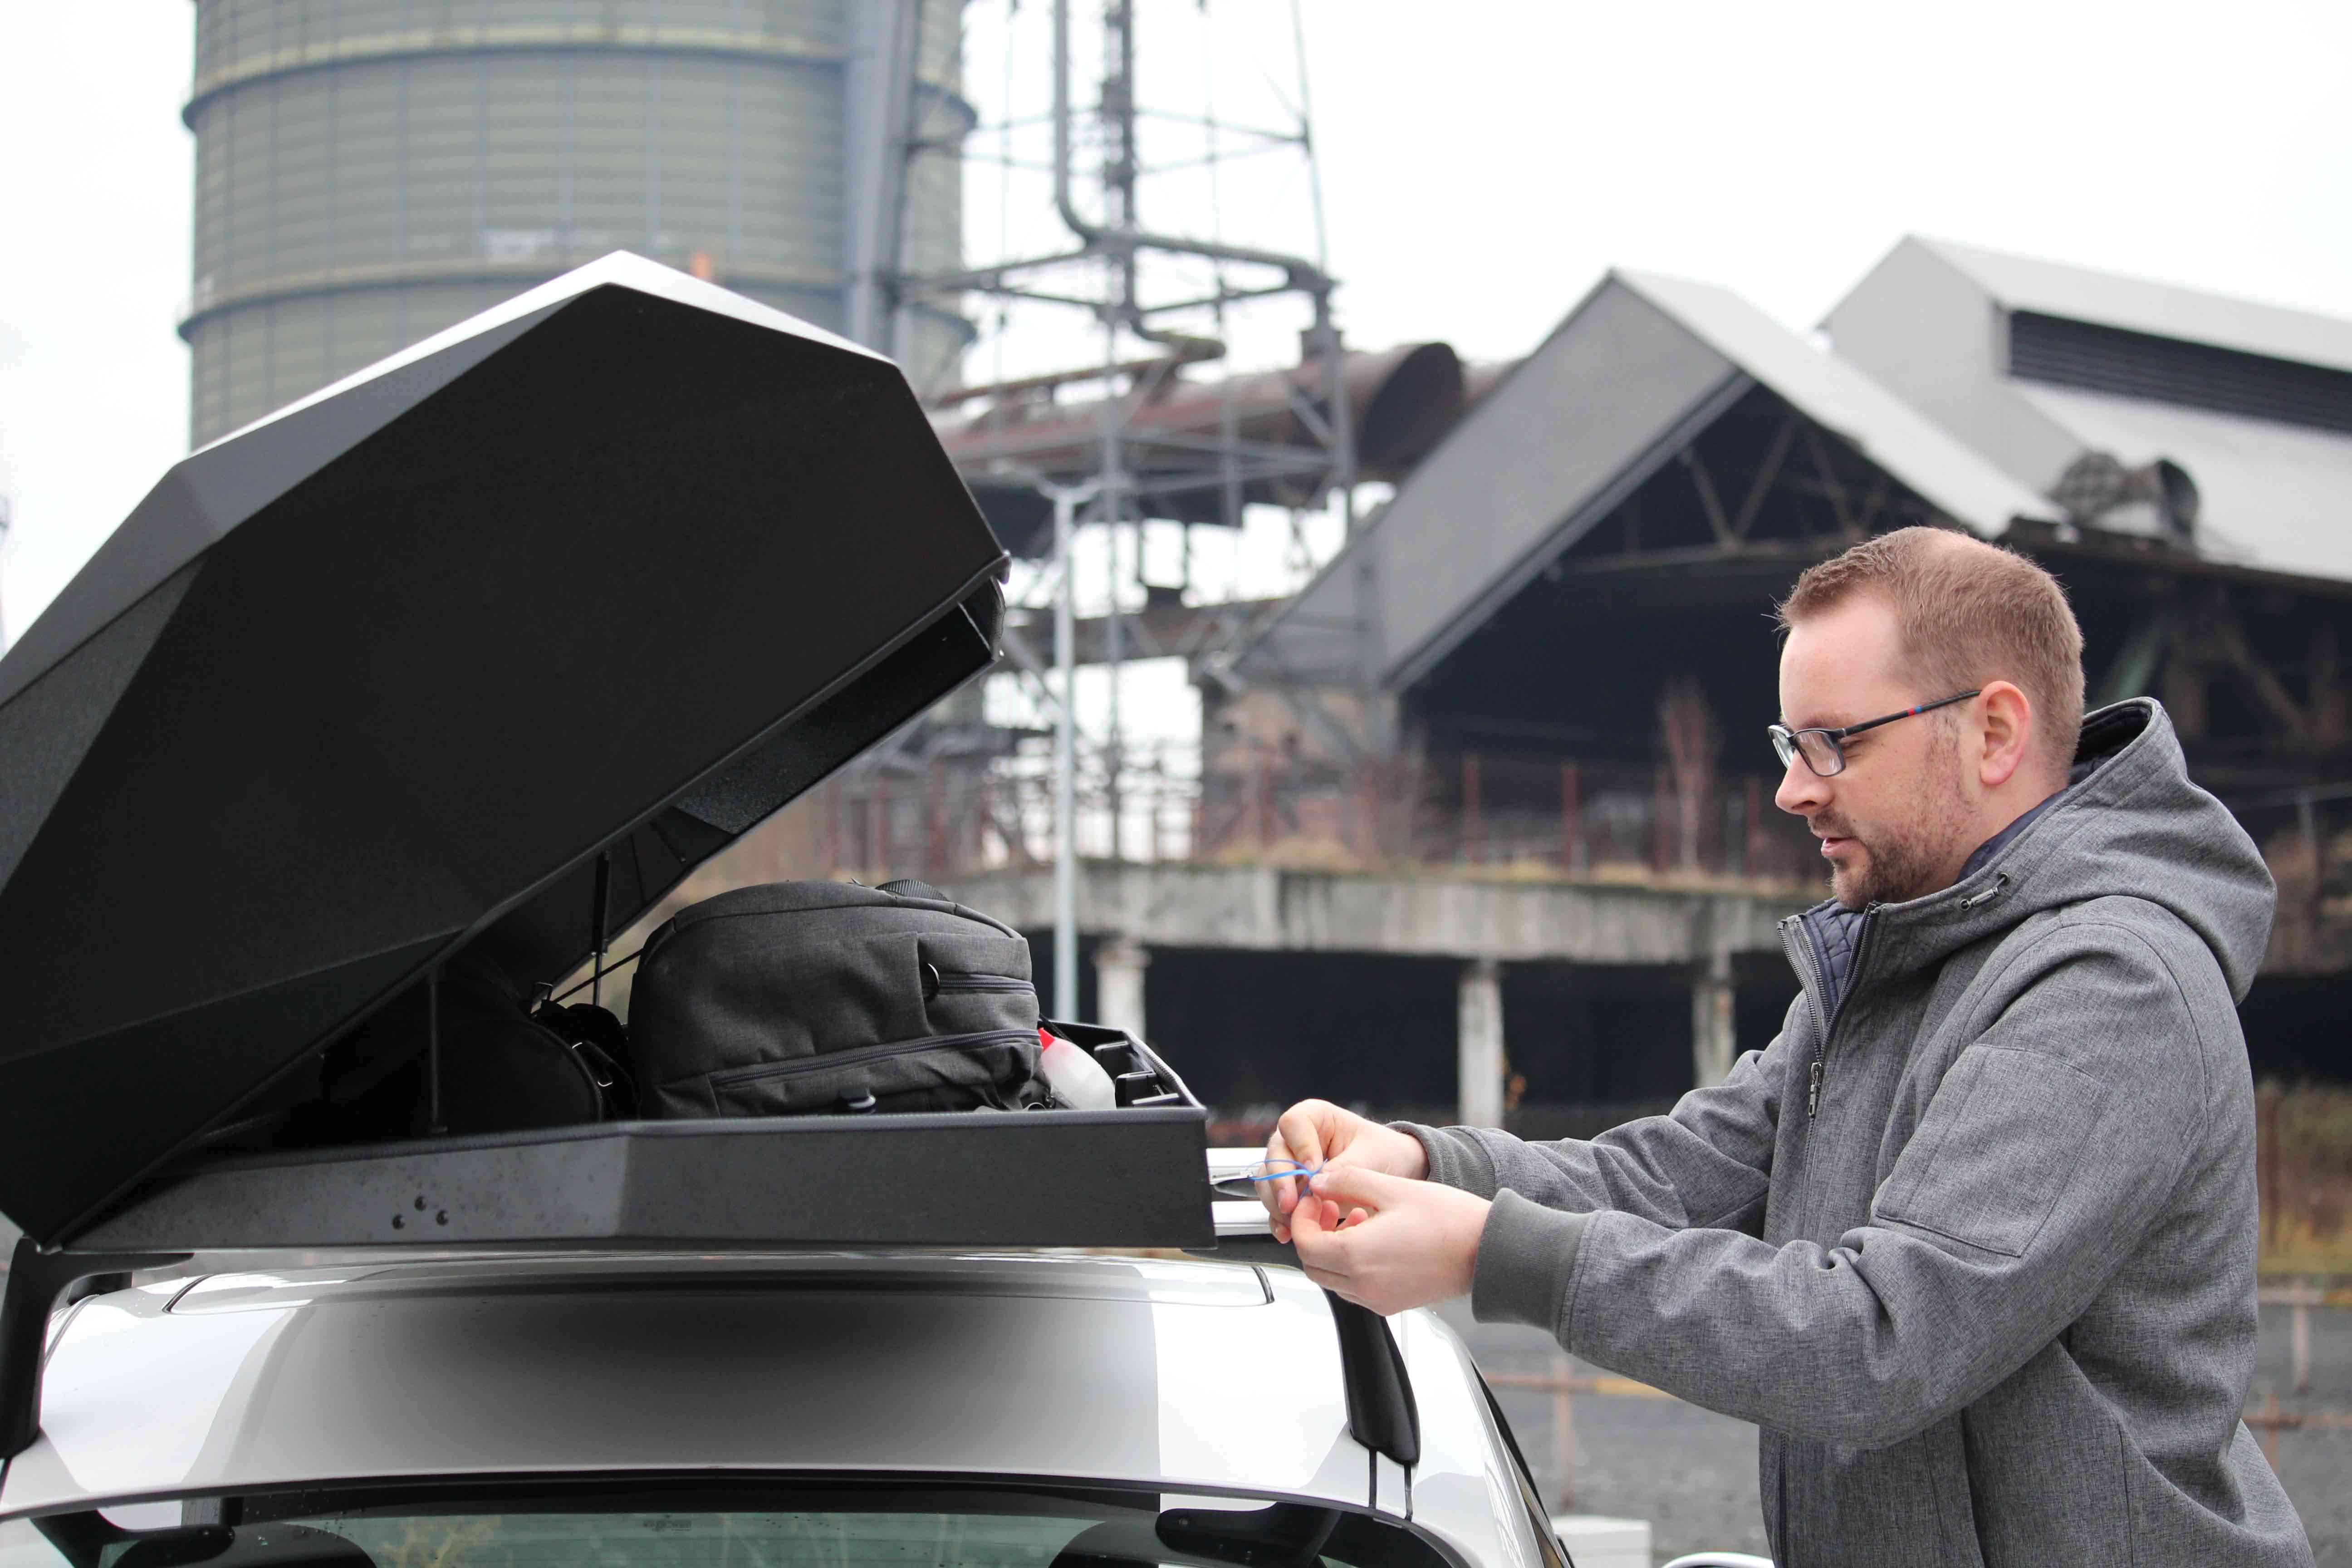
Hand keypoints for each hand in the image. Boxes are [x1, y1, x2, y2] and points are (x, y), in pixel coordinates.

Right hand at [1261, 1099, 1428, 1242]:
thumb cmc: (1383, 1152)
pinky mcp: (1291, 1190)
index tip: (1313, 1168)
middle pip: (1274, 1155)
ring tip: (1295, 1222)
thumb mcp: (1370, 1157)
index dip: (1300, 1146)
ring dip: (1277, 1204)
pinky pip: (1274, 1203)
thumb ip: (1343, 1169)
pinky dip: (1278, 1219)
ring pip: (1268, 1181)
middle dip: (1281, 1182)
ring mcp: (1291, 1165)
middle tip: (1292, 1204)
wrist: (1392, 1171)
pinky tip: (1287, 1233)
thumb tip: (1315, 1187)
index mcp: (1315, 1117)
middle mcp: (1296, 1139)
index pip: (1293, 1124)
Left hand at [1290, 1165, 1489, 1315]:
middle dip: (1313, 1234)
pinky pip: (1354, 1288)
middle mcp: (1362, 1285)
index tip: (1315, 1199)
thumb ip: (1347, 1182)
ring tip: (1359, 1216)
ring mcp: (1377, 1299)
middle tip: (1331, 1207)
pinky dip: (1351, 1265)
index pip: (1304, 1243)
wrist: (1487, 1251)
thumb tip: (1318, 1183)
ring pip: (1331, 1278)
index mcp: (1357, 1255)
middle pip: (1312, 1265)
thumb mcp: (1392, 1188)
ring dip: (1333, 1249)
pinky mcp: (1390, 1304)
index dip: (1302, 1217)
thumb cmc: (1449, 1219)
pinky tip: (1374, 1237)